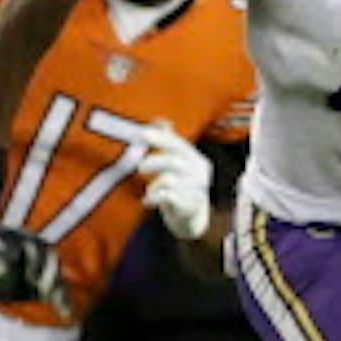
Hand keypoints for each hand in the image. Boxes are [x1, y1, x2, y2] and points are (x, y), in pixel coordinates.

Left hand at [0, 224, 68, 319]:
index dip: (37, 263)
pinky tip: (68, 316)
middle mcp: (32, 252)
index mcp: (19, 238)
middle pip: (51, 263)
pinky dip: (62, 304)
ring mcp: (36, 268)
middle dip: (51, 277)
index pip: (36, 248)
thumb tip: (2, 268)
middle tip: (45, 292)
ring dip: (60, 293)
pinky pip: (54, 294)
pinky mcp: (37, 286)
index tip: (32, 279)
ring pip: (56, 279)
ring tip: (63, 309)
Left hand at [137, 122, 213, 241]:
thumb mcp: (177, 165)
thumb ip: (170, 144)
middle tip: (139, 168)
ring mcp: (197, 191)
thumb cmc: (181, 189)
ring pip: (169, 179)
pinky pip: (167, 196)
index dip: (161, 138)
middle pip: (174, 161)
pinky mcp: (189, 207)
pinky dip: (153, 197)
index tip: (142, 133)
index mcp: (197, 160)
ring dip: (153, 186)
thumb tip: (162, 120)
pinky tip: (148, 202)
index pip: (179, 145)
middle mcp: (200, 174)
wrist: (190, 220)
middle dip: (154, 162)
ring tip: (149, 192)